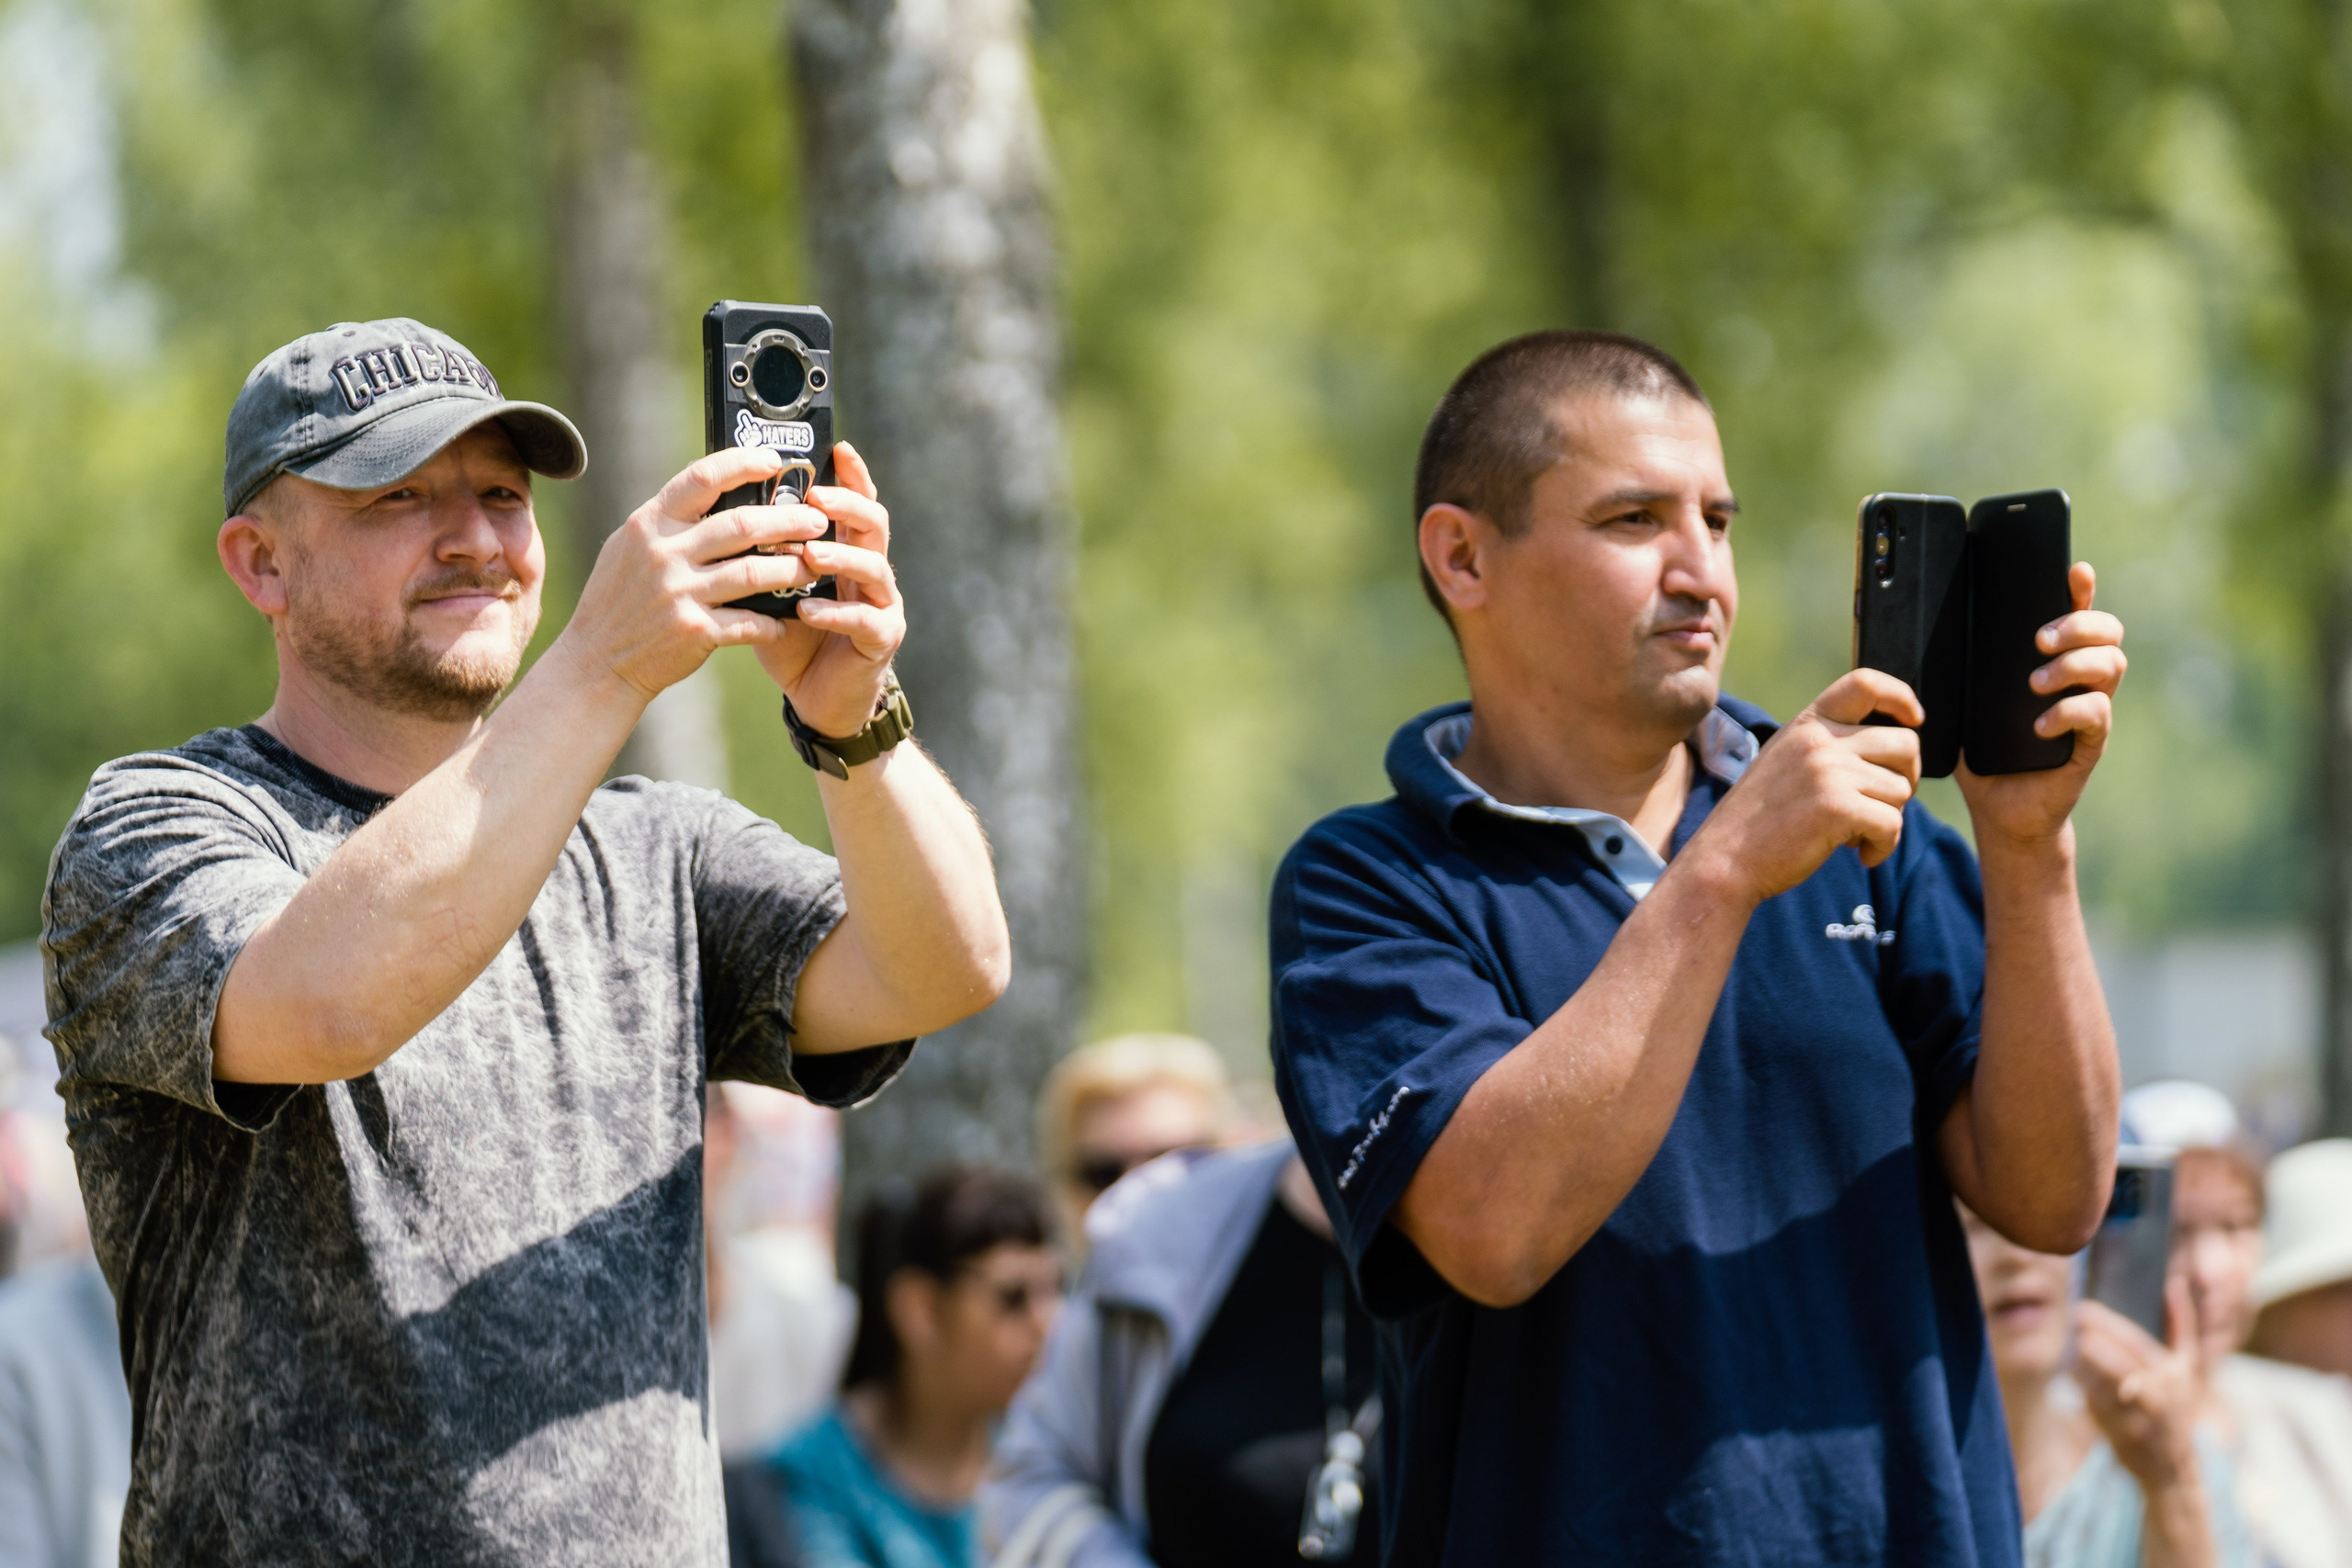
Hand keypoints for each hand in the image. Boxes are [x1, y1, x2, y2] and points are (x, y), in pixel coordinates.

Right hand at [558, 445, 824, 701]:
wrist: (596, 662)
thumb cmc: (618, 600)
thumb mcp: (629, 548)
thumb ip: (667, 521)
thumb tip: (712, 489)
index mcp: (649, 524)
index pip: (701, 477)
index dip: (743, 464)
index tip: (774, 460)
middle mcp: (664, 553)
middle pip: (741, 524)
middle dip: (788, 520)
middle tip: (818, 521)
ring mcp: (679, 593)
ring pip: (754, 572)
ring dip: (792, 569)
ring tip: (814, 567)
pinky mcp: (695, 631)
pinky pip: (749, 622)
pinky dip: (772, 622)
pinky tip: (785, 621)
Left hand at [753, 442, 903, 739]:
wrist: (815, 697)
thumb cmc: (793, 637)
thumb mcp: (772, 588)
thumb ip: (762, 555)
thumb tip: (722, 510)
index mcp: (846, 550)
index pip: (854, 502)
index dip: (852, 474)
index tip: (837, 447)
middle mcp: (871, 570)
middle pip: (874, 524)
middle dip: (848, 506)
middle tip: (818, 499)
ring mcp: (882, 603)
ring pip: (876, 568)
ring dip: (842, 557)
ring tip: (811, 554)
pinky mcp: (882, 639)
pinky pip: (865, 619)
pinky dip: (837, 612)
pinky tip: (809, 610)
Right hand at [1684, 668, 1921, 904]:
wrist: (1725, 859)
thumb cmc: (1760, 819)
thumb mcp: (1787, 761)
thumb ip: (1828, 745)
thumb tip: (1895, 749)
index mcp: (1807, 723)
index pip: (1865, 684)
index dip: (1900, 697)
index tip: (1913, 719)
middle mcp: (1819, 740)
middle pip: (1905, 744)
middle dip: (1906, 777)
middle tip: (1882, 803)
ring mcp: (1829, 772)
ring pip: (1901, 789)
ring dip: (1887, 818)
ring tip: (1854, 833)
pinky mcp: (1838, 808)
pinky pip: (1892, 824)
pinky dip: (1883, 846)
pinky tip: (1862, 855)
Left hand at [1955, 562, 2126, 846]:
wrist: (2000, 809)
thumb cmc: (1981, 750)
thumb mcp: (1965, 702)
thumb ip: (1960, 671)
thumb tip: (1923, 635)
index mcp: (2053, 661)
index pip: (2077, 613)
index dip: (2081, 589)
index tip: (2074, 571)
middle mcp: (2080, 680)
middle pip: (2108, 632)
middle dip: (2078, 625)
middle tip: (2039, 639)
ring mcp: (2090, 710)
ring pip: (2110, 666)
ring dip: (2073, 666)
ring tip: (2034, 682)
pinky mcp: (2090, 745)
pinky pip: (2096, 715)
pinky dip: (2067, 714)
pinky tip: (2039, 725)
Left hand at [2076, 1277, 2202, 1492]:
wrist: (2172, 1464)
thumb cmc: (2176, 1402)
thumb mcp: (2186, 1366)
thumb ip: (2181, 1324)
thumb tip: (2175, 1282)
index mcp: (2175, 1374)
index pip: (2135, 1344)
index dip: (2107, 1324)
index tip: (2082, 1307)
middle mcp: (2160, 1396)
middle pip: (2116, 1363)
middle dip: (2090, 1341)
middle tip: (2073, 1322)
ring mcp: (2139, 1417)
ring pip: (2099, 1383)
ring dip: (2081, 1362)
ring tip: (2074, 1346)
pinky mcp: (2118, 1434)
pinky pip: (2090, 1402)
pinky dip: (2080, 1385)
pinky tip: (2074, 1371)